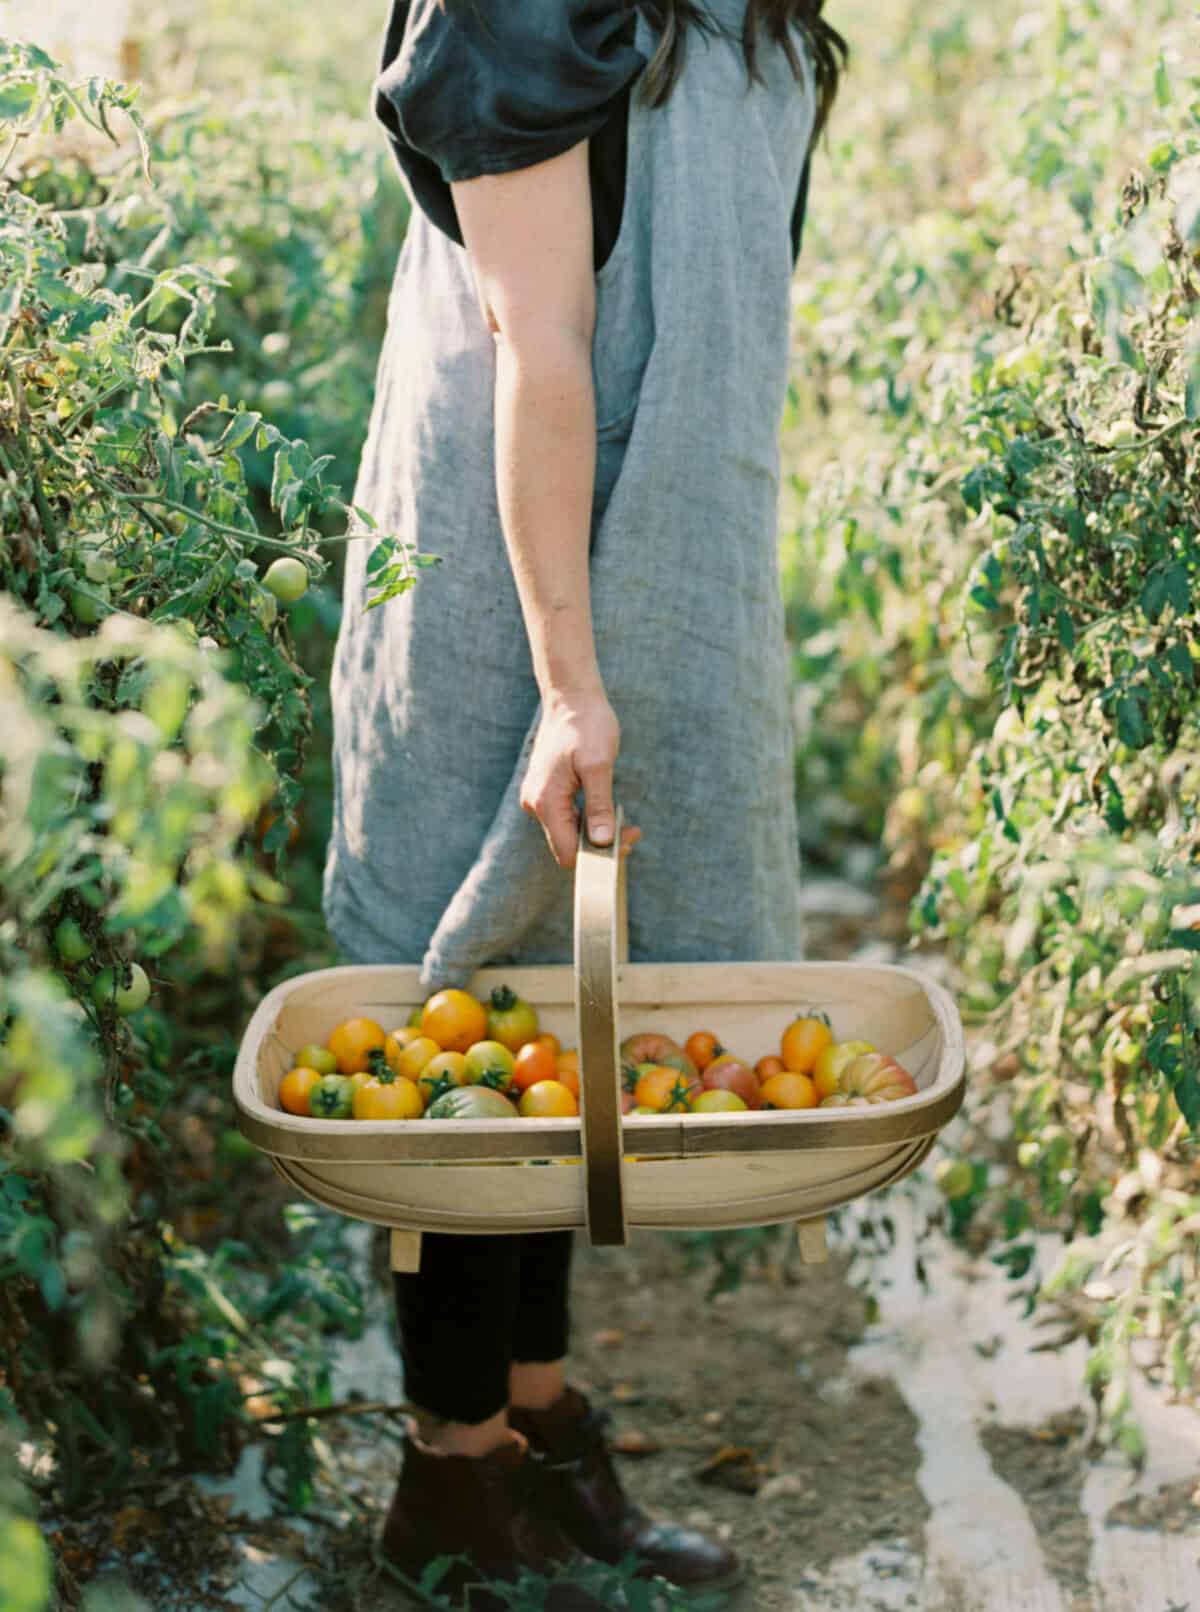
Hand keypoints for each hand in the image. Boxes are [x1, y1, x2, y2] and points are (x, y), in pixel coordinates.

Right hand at [520, 687, 638, 868]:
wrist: (571, 697)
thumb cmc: (587, 726)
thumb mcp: (599, 766)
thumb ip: (599, 807)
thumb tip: (602, 842)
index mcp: (545, 801)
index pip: (567, 852)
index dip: (597, 856)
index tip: (627, 842)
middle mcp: (535, 803)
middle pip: (568, 845)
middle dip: (601, 845)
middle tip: (634, 832)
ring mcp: (538, 797)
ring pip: (568, 832)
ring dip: (596, 833)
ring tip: (626, 823)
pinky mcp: (546, 791)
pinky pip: (566, 817)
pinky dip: (588, 820)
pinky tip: (608, 811)